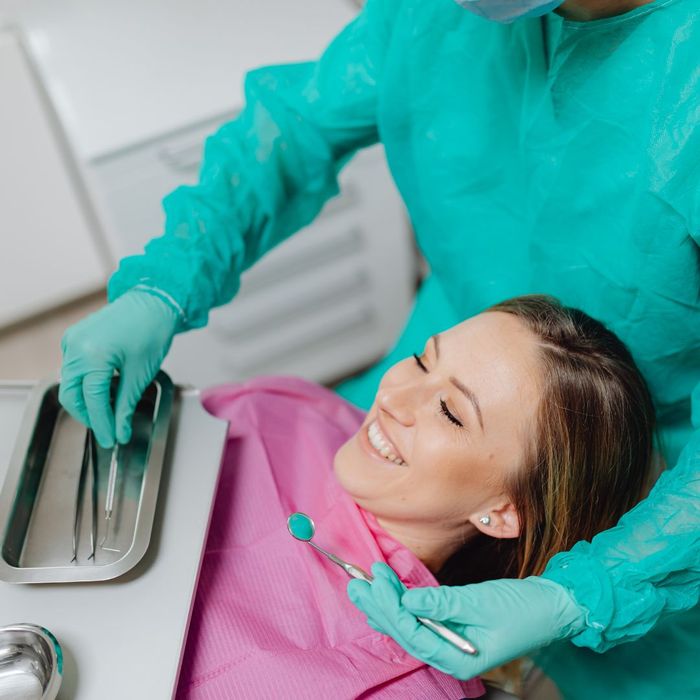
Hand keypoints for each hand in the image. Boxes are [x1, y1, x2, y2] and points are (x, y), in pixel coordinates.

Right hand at [59, 291, 178, 446]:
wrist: (151, 303)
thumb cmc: (150, 331)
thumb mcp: (140, 375)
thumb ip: (125, 406)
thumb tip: (119, 431)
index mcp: (92, 355)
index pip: (92, 401)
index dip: (102, 424)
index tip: (111, 439)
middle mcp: (75, 348)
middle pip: (72, 395)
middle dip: (89, 416)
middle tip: (108, 429)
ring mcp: (72, 342)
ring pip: (71, 383)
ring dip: (87, 400)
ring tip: (109, 411)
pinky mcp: (74, 339)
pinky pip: (74, 369)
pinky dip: (86, 383)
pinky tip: (104, 390)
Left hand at [348, 562, 584, 679]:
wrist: (553, 607)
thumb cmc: (523, 608)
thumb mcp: (480, 603)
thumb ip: (442, 604)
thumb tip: (408, 600)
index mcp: (458, 659)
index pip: (412, 634)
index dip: (390, 607)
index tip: (376, 580)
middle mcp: (451, 656)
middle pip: (405, 632)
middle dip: (379, 607)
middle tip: (356, 583)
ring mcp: (452, 644)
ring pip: (410, 626)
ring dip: (386, 605)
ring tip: (363, 586)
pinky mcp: (455, 629)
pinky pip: (422, 620)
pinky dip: (403, 606)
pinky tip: (387, 598)